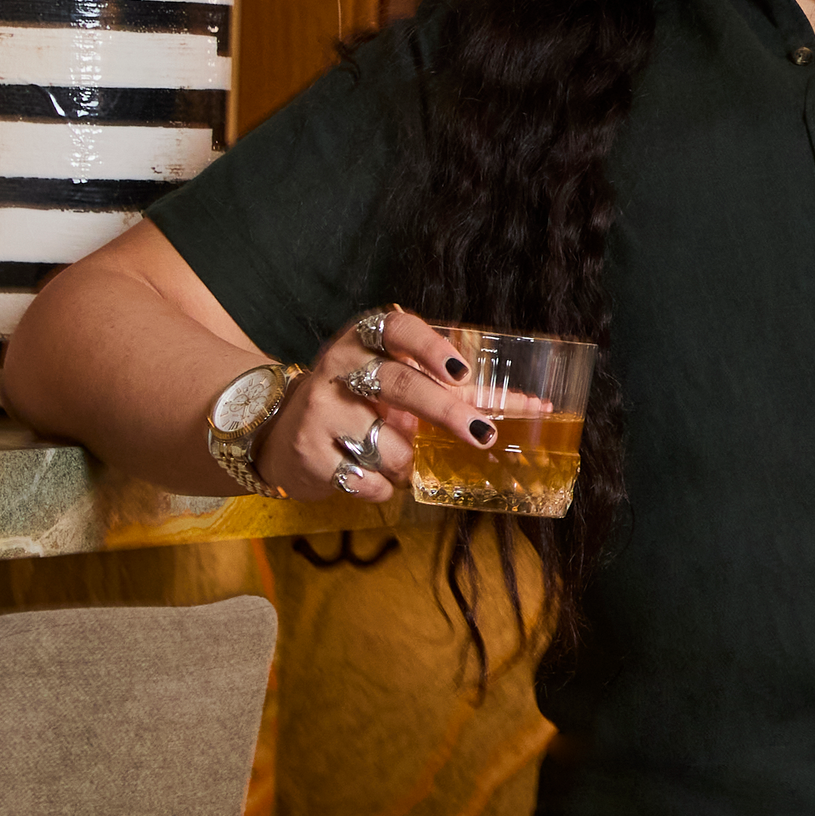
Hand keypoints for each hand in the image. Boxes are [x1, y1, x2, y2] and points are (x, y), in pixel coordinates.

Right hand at [252, 306, 489, 503]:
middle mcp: (339, 367)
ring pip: (387, 444)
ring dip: (408, 462)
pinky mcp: (308, 453)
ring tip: (401, 459)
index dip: (430, 347)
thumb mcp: (397, 380)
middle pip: (399, 385)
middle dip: (446, 412)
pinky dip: (382, 486)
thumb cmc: (360, 401)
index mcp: (365, 339)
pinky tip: (372, 476)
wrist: (279, 431)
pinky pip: (366, 480)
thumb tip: (534, 406)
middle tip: (484, 435)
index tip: (461, 372)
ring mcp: (320, 410)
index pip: (398, 329)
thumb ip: (456, 388)